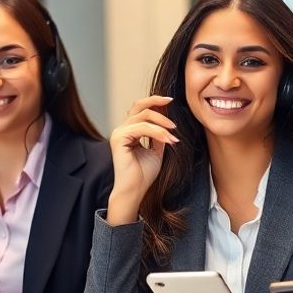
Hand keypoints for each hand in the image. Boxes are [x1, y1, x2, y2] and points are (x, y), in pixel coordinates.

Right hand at [106, 95, 178, 224]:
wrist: (135, 190)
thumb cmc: (144, 175)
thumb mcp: (157, 151)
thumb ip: (159, 136)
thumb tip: (168, 123)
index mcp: (129, 131)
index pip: (141, 110)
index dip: (155, 103)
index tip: (171, 102)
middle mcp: (122, 129)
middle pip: (139, 106)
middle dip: (156, 101)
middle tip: (171, 102)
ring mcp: (119, 133)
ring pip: (143, 116)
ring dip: (162, 123)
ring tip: (173, 134)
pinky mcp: (119, 138)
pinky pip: (141, 128)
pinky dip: (157, 132)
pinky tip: (168, 139)